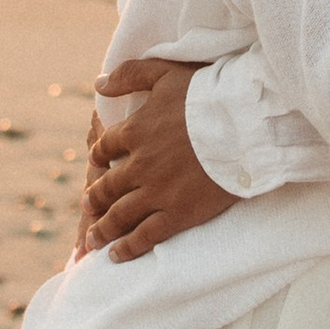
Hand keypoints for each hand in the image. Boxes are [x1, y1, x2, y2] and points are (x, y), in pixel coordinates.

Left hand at [81, 57, 238, 259]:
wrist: (243, 124)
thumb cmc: (208, 94)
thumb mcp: (165, 73)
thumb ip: (130, 75)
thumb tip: (98, 83)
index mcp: (135, 131)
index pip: (106, 147)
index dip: (99, 155)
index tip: (97, 162)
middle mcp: (139, 165)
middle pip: (107, 186)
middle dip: (94, 198)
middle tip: (86, 206)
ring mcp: (156, 192)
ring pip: (119, 216)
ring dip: (102, 229)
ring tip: (92, 239)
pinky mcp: (177, 214)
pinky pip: (145, 236)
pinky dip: (127, 247)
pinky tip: (116, 255)